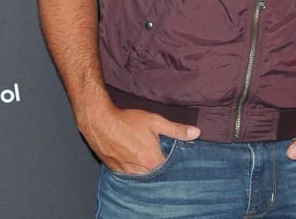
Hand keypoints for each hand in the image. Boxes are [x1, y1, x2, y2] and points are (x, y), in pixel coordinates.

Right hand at [79, 104, 199, 173]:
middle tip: (157, 151)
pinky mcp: (113, 168)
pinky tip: (133, 156)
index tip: (171, 152)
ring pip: (140, 174)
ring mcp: (124, 170)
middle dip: (158, 164)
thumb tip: (196, 133)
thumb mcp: (156, 121)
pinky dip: (132, 167)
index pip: (167, 167)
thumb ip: (176, 130)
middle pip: (154, 172)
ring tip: (145, 154)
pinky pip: (127, 173)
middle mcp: (138, 169)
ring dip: (145, 167)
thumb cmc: (128, 120)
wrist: (99, 121)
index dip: (171, 160)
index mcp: (151, 160)